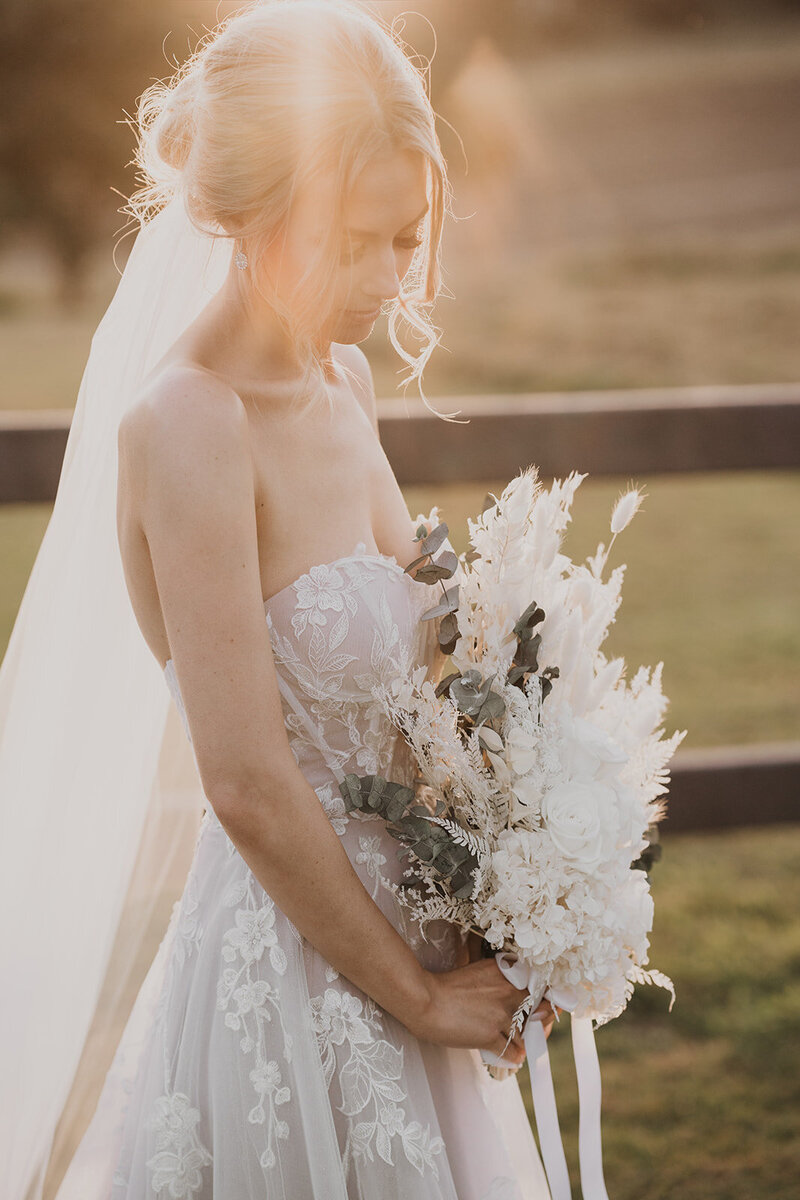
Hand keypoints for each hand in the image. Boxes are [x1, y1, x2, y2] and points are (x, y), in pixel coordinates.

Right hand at [405, 956, 531, 1066]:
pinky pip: (514, 1053)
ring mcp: (500, 1014)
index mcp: (506, 972)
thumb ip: (501, 981)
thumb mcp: (479, 973)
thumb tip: (519, 997)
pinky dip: (513, 1057)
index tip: (543, 1009)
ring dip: (522, 1041)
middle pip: (539, 1012)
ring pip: (526, 1035)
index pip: (541, 987)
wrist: (424, 1000)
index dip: (545, 1001)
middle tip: (532, 1030)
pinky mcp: (490, 1035)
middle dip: (538, 1023)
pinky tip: (507, 1055)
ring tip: (513, 1043)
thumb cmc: (446, 987)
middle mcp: (507, 992)